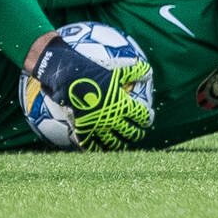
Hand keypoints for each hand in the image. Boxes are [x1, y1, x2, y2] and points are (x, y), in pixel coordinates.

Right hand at [31, 36, 153, 150]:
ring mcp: (98, 127)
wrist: (68, 77)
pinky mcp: (84, 131)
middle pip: (131, 133)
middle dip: (137, 133)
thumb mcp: (116, 68)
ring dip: (121, 144)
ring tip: (123, 142)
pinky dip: (100, 148)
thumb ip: (134, 71)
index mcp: (123, 105)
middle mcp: (112, 119)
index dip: (147, 118)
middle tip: (138, 132)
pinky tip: (102, 147)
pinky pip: (94, 146)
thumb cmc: (93, 71)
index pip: (142, 116)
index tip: (148, 117)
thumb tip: (149, 73)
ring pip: (114, 143)